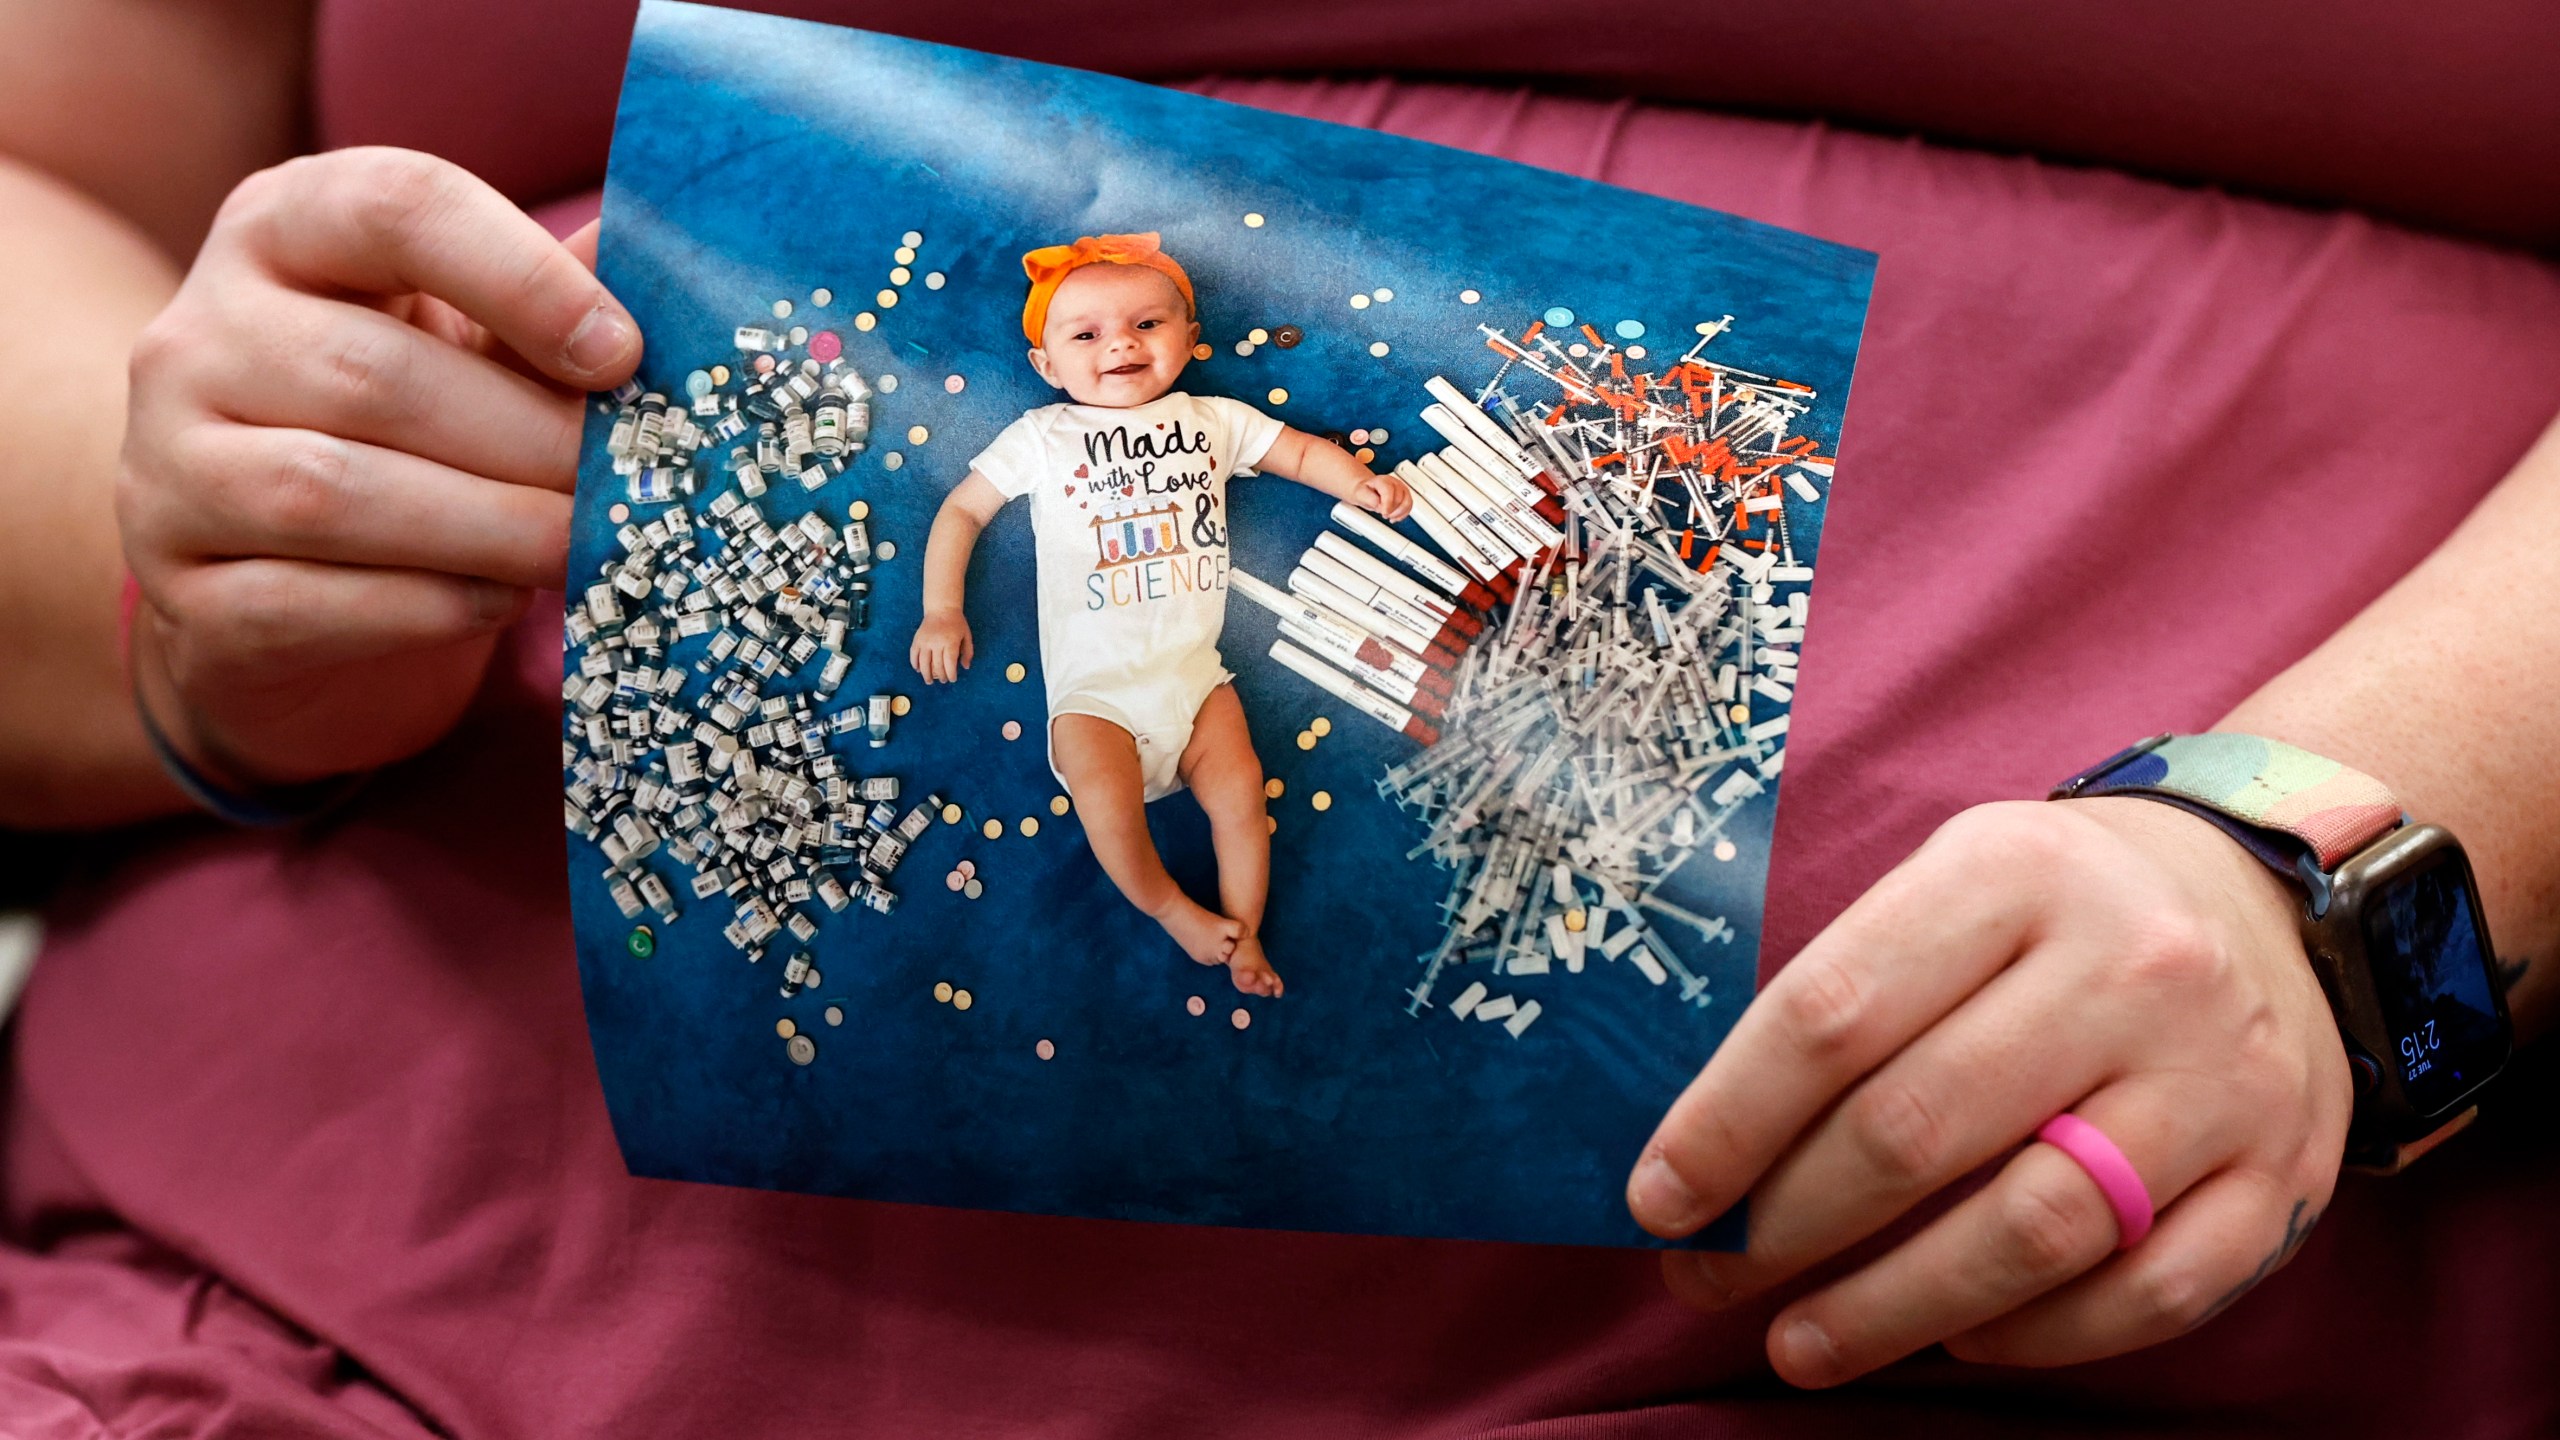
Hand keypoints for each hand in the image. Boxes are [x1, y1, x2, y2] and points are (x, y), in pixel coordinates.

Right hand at [117, 147, 642, 786]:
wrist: (282, 572)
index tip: (622, 353)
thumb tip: (677, 275)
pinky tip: (501, 598)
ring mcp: (169, 465)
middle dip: (529, 438)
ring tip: (586, 547)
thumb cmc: (409, 426)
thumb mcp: (470, 339)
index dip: (522, 277)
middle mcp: (199, 335)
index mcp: (282, 229)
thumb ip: (555, 299)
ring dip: (489, 528)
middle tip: (635, 484)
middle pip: (374, 374)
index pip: (396, 207)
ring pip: (329, 494)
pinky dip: (428, 605)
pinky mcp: (181, 587)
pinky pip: (307, 601)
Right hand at [909, 609, 973, 683]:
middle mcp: (936, 643)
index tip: (952, 679)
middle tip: (943, 681)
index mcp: (950, 642)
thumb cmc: (956, 623)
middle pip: (937, 665)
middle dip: (940, 676)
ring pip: (924, 663)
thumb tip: (965, 667)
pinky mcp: (917, 639)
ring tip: (929, 681)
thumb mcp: (967, 636)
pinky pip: (914, 654)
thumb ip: (968, 652)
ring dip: (926, 674)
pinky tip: (918, 670)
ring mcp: (925, 642)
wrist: (942, 609)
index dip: (951, 674)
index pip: (949, 664)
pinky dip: (915, 664)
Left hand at [1352, 471, 1411, 521]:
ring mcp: (1402, 488)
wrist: (1368, 490)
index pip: (1389, 491)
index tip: (1383, 512)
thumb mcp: (1360, 494)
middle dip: (1391, 510)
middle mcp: (1394, 483)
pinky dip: (1402, 514)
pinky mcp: (1406, 495)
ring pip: (1407, 503)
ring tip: (1389, 516)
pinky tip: (1394, 517)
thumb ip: (1370, 499)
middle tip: (1382, 513)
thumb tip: (1379, 505)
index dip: (1387, 504)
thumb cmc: (1365, 491)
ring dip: (1398, 513)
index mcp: (1382, 480)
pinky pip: (1409, 506)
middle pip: (1399, 499)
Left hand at [1627, 797, 2351, 1385]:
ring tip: (1798, 1344)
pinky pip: (2147, 1294)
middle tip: (1706, 1283)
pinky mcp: (2280, 1174)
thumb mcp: (1948, 884)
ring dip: (1891, 1309)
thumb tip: (1708, 1152)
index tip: (1658, 1200)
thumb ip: (1846, 995)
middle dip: (1785, 1229)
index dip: (1728, 1121)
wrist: (2274, 903)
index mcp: (2011, 874)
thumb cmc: (2056, 913)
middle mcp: (2128, 968)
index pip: (1833, 1013)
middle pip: (1917, 1131)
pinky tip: (1957, 1339)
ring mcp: (2215, 1078)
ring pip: (2031, 1230)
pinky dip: (2037, 1336)